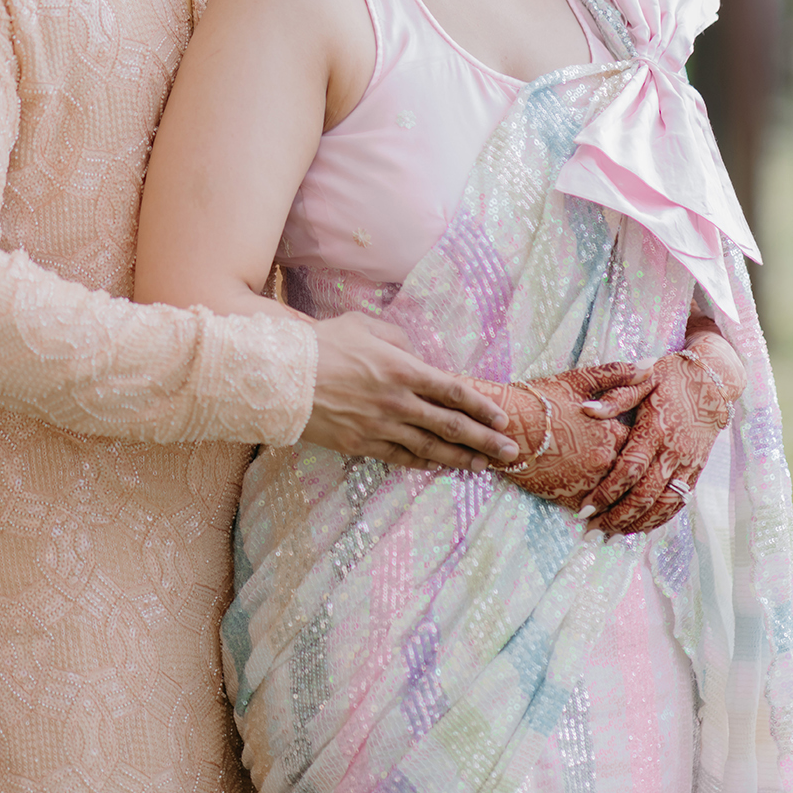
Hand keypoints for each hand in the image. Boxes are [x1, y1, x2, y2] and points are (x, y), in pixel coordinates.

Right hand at [303, 313, 520, 471]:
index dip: (481, 406)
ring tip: (483, 466)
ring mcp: (380, 426)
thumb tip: (414, 352)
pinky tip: (438, 467)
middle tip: (510, 453)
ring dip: (460, 458)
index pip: (453, 390)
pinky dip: (422, 463)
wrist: (283, 376)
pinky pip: (400, 457)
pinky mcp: (361, 444)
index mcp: (402, 368)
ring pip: (430, 448)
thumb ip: (396, 337)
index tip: (501, 418)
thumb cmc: (322, 344)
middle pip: (451, 425)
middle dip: (484, 440)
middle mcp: (398, 401)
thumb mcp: (363, 324)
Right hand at [470, 365, 655, 509]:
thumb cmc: (539, 399)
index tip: (645, 440)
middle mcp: (605, 460)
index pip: (645, 441)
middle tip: (646, 474)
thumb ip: (619, 374)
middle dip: (640, 472)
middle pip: (636, 471)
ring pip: (621, 495)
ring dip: (627, 496)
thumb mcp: (580, 380)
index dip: (646, 440)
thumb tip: (652, 365)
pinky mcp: (571, 498)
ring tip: (633, 498)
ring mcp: (588, 482)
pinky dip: (606, 511)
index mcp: (612, 431)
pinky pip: (599, 512)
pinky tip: (609, 511)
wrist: (502, 425)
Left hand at [576, 331, 746, 534]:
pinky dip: (660, 518)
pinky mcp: (697, 469)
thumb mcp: (643, 378)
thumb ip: (616, 395)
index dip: (607, 491)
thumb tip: (586, 410)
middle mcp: (673, 450)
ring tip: (612, 534)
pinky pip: (679, 501)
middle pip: (644, 494)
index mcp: (656, 428)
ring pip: (663, 504)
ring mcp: (688, 463)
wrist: (713, 380)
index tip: (585, 506)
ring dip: (637, 523)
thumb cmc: (670, 376)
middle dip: (617, 516)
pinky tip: (642, 527)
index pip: (629, 469)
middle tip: (592, 529)